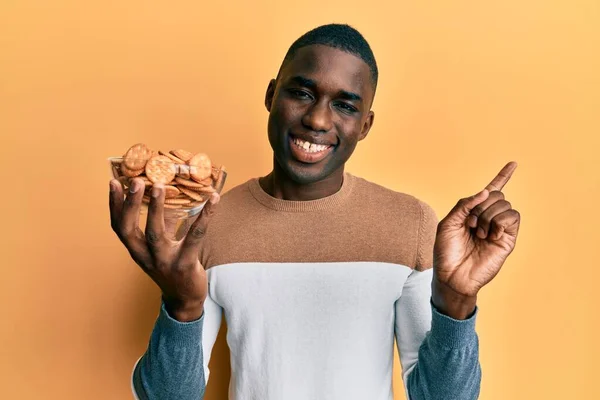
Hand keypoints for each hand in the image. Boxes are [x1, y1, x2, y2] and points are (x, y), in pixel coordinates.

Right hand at [109, 178, 219, 321]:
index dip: (114, 205)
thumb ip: (163, 222)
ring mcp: (164, 262)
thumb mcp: (162, 246)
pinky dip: (204, 217)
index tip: (113, 182)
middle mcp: (145, 257)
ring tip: (160, 186)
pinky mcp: (185, 265)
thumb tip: (166, 193)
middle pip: (130, 230)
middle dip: (130, 205)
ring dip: (156, 208)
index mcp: (137, 250)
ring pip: (155, 234)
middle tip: (136, 181)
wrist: (185, 299)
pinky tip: (213, 200)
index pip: (119, 226)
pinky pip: (194, 237)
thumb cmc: (172, 266)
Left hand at [432, 162, 520, 318]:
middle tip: (469, 224)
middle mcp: (488, 218)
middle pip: (497, 195)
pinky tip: (489, 235)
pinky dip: (499, 221)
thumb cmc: (446, 252)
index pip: (491, 191)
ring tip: (477, 234)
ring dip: (487, 216)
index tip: (513, 163)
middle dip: (481, 206)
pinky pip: (513, 217)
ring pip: (504, 204)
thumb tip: (486, 192)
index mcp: (473, 213)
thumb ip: (464, 204)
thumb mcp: (448, 223)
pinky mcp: (508, 239)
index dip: (502, 176)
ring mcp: (499, 228)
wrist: (452, 275)